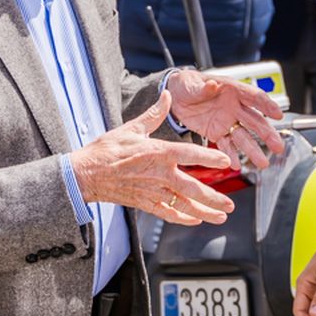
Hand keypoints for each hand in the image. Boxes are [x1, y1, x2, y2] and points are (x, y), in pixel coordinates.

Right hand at [70, 91, 238, 224]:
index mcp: (157, 152)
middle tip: (230, 204)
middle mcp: (158, 174)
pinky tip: (195, 220)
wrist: (85, 175)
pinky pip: (167, 213)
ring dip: (204, 212)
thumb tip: (167, 95)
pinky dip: (182, 218)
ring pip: (183, 205)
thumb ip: (154, 114)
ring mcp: (152, 191)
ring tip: (220, 216)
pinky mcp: (144, 203)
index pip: (190, 154)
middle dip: (214, 197)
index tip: (226, 161)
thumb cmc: (106, 150)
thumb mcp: (131, 127)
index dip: (210, 157)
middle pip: (192, 188)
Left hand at [166, 68, 283, 167]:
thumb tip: (212, 85)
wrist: (175, 97)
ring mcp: (227, 121)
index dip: (267, 105)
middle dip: (267, 134)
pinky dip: (231, 155)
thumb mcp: (191, 83)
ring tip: (262, 163)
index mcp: (231, 90)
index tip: (278, 114)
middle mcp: (234, 107)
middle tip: (278, 146)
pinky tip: (236, 164)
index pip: (254, 96)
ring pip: (243, 137)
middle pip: (255, 121)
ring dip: (253, 150)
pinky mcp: (217, 133)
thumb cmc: (187, 84)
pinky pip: (226, 145)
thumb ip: (202, 87)